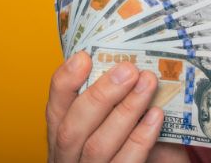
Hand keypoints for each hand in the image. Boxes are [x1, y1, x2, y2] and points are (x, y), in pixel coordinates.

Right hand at [46, 51, 166, 162]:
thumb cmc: (123, 143)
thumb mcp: (105, 120)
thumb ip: (108, 98)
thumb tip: (124, 62)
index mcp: (61, 136)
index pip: (55, 109)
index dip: (65, 82)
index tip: (84, 57)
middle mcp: (68, 158)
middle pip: (72, 129)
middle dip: (101, 96)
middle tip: (128, 70)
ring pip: (98, 146)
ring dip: (126, 111)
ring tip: (148, 83)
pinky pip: (126, 162)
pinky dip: (141, 138)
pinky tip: (156, 115)